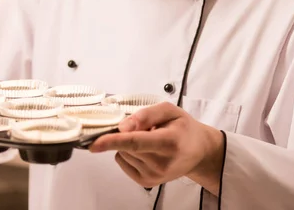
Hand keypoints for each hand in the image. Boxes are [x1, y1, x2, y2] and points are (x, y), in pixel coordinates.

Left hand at [89, 102, 225, 194]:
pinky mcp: (147, 183)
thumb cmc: (184, 129)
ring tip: (150, 139)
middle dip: (126, 133)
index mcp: (169, 142)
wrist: (198, 152)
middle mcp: (161, 163)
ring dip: (128, 143)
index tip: (95, 143)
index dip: (113, 141)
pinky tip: (146, 150)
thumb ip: (146, 114)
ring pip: (122, 153)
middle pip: (126, 146)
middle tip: (146, 128)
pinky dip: (128, 153)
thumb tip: (123, 126)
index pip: (136, 142)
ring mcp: (153, 176)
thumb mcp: (170, 111)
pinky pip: (122, 161)